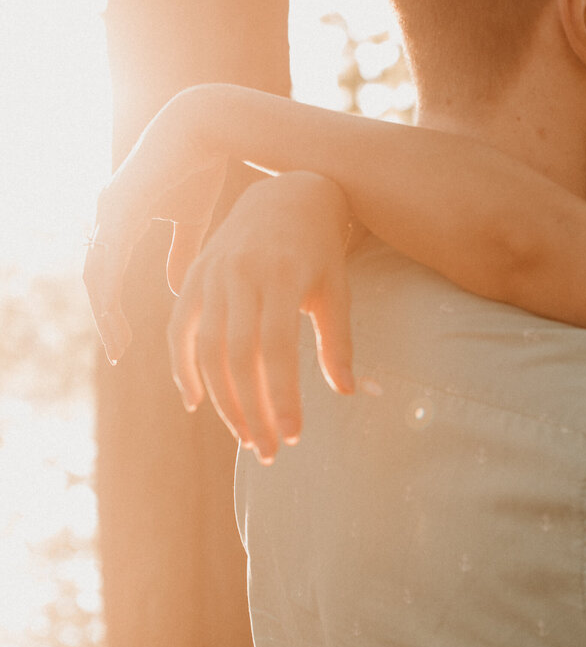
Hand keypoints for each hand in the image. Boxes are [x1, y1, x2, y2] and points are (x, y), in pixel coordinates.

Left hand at [84, 88, 230, 361]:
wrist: (209, 128)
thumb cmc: (201, 168)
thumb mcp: (192, 223)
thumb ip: (183, 255)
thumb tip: (177, 288)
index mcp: (122, 220)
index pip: (109, 275)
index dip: (114, 310)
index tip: (127, 341)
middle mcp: (108, 215)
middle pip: (97, 279)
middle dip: (106, 318)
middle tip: (120, 350)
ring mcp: (109, 207)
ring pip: (97, 271)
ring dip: (105, 310)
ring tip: (119, 340)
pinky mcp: (119, 202)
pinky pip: (109, 254)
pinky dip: (110, 285)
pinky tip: (115, 311)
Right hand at [168, 170, 356, 461]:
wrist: (285, 196)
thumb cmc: (319, 251)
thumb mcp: (337, 289)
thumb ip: (338, 341)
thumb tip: (347, 392)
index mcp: (281, 275)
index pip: (276, 347)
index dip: (281, 395)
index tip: (293, 434)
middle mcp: (239, 274)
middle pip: (237, 355)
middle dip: (252, 409)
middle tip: (270, 450)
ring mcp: (210, 275)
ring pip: (206, 349)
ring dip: (223, 400)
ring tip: (246, 436)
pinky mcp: (191, 278)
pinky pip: (178, 330)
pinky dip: (182, 368)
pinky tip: (197, 403)